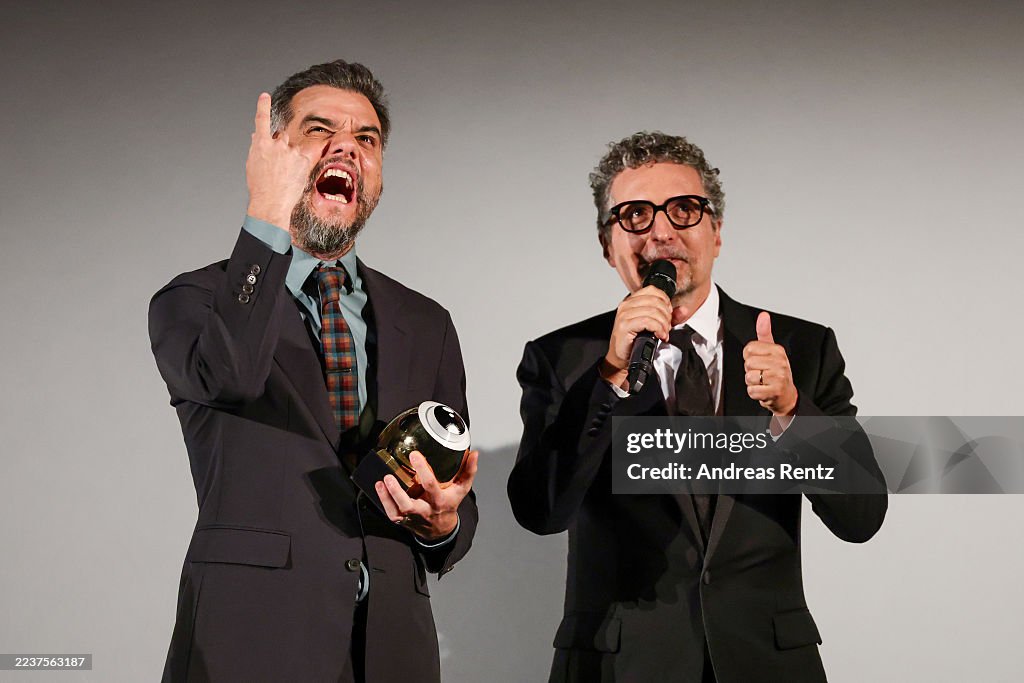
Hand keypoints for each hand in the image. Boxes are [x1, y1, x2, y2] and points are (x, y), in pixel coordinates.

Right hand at [245, 92, 318, 230]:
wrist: (271, 203)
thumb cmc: (259, 187)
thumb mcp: (252, 164)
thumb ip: (257, 148)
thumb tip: (257, 135)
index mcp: (261, 144)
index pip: (261, 120)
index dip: (263, 107)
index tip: (264, 96)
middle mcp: (277, 144)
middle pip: (282, 137)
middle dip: (281, 146)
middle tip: (278, 165)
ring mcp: (291, 151)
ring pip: (293, 149)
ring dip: (291, 157)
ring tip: (286, 175)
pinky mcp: (304, 160)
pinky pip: (304, 157)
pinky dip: (301, 164)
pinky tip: (295, 176)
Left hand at [375, 450, 478, 540]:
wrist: (441, 529)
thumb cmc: (449, 504)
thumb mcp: (462, 489)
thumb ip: (468, 471)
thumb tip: (474, 453)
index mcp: (440, 500)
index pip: (431, 485)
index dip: (423, 470)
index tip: (415, 455)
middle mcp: (425, 509)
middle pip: (410, 505)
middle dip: (398, 491)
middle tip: (390, 476)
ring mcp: (413, 516)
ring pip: (398, 511)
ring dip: (388, 497)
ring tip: (382, 481)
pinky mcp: (403, 520)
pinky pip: (392, 513)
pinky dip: (384, 501)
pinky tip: (379, 487)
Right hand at [601, 285, 672, 388]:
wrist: (621, 356)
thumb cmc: (634, 340)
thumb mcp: (654, 325)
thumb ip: (670, 316)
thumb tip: (683, 310)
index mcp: (632, 301)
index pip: (652, 290)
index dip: (665, 301)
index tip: (668, 314)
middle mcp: (626, 305)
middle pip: (655, 301)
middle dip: (666, 315)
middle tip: (667, 326)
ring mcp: (624, 315)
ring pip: (653, 311)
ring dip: (663, 324)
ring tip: (664, 332)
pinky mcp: (624, 325)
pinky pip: (647, 321)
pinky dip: (658, 329)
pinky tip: (660, 335)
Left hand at [743, 312, 797, 415]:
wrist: (787, 395)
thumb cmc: (777, 372)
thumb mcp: (772, 351)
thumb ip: (764, 333)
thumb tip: (763, 315)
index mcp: (778, 350)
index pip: (749, 349)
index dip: (749, 357)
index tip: (759, 361)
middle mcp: (780, 363)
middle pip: (748, 363)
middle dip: (750, 370)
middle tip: (761, 373)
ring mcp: (778, 378)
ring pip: (749, 377)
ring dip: (752, 382)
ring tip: (762, 382)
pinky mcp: (774, 392)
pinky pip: (752, 391)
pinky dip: (754, 393)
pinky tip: (763, 390)